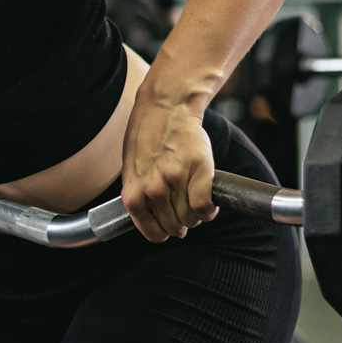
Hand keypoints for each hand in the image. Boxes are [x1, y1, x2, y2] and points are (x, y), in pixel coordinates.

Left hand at [121, 93, 216, 241]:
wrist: (165, 108)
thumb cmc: (147, 140)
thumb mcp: (132, 172)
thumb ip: (140, 198)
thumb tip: (157, 227)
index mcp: (133, 194)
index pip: (154, 233)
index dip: (165, 232)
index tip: (170, 225)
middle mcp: (153, 189)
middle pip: (176, 227)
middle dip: (182, 223)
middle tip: (184, 208)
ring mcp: (176, 180)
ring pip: (192, 219)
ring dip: (196, 215)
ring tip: (193, 199)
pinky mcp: (198, 170)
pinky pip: (206, 207)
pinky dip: (209, 209)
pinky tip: (208, 201)